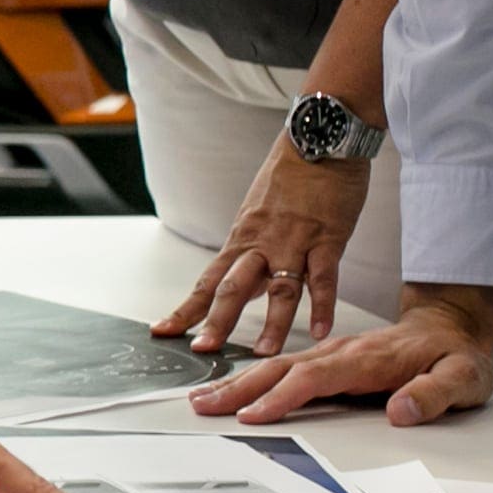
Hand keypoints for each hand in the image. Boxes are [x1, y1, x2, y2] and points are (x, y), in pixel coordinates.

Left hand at [152, 141, 371, 355]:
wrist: (318, 138)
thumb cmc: (290, 175)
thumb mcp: (258, 212)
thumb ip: (253, 250)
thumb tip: (243, 283)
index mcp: (242, 238)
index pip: (207, 280)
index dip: (186, 308)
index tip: (165, 331)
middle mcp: (261, 243)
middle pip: (233, 288)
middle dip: (217, 321)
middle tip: (204, 350)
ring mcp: (294, 242)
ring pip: (280, 289)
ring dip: (273, 324)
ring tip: (264, 354)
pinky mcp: (327, 239)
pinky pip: (324, 278)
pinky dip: (323, 306)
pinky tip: (322, 330)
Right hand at [188, 283, 492, 425]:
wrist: (452, 328)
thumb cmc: (457, 357)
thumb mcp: (464, 378)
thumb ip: (434, 395)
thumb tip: (401, 412)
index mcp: (369, 358)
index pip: (316, 378)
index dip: (282, 397)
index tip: (251, 415)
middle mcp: (343, 352)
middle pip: (283, 369)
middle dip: (240, 387)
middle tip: (202, 405)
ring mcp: (333, 353)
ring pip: (278, 366)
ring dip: (239, 382)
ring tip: (203, 398)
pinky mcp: (329, 359)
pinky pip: (286, 367)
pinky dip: (254, 377)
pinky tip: (234, 387)